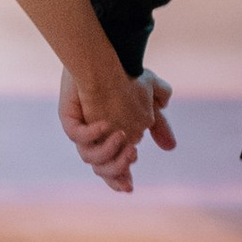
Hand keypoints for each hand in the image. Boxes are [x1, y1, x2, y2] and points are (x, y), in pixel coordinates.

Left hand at [59, 67, 174, 194]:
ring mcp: (82, 129)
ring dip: (106, 152)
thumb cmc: (127, 75)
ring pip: (88, 156)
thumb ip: (159, 122)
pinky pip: (76, 134)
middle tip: (133, 153)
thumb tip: (170, 147)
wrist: (105, 54)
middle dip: (117, 167)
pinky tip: (104, 124)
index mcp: (111, 140)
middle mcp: (94, 139)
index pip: (114, 168)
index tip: (130, 187)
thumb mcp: (150, 99)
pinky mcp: (70, 117)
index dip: (121, 179)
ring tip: (121, 136)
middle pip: (101, 167)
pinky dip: (90, 133)